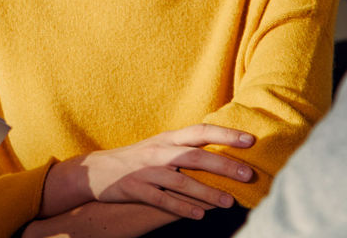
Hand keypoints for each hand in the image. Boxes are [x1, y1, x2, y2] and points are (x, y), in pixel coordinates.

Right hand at [44, 123, 255, 220]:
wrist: (96, 170)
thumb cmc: (137, 159)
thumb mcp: (160, 147)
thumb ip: (186, 149)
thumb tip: (223, 156)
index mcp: (167, 139)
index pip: (200, 132)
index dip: (225, 135)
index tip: (250, 140)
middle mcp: (158, 152)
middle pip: (194, 156)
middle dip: (223, 165)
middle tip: (248, 174)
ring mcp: (145, 170)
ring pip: (180, 181)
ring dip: (206, 192)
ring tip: (228, 202)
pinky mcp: (135, 188)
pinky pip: (160, 199)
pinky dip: (180, 208)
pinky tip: (198, 215)